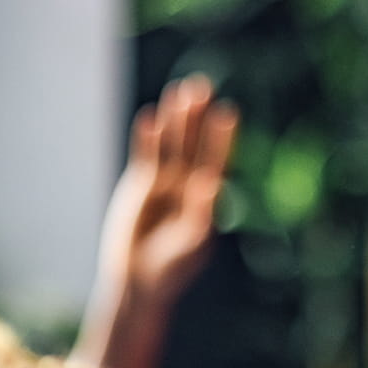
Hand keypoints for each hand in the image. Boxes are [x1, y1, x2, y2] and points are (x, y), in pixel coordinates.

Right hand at [99, 76, 237, 306]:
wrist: (138, 281)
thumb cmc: (171, 269)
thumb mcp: (191, 245)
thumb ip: (202, 216)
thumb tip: (213, 185)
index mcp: (205, 200)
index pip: (215, 161)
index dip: (222, 138)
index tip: (229, 113)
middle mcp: (187, 187)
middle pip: (194, 145)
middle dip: (197, 117)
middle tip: (202, 86)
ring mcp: (163, 185)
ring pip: (171, 146)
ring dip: (175, 121)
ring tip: (180, 92)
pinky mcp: (141, 187)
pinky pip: (145, 157)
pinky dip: (147, 139)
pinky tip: (151, 118)